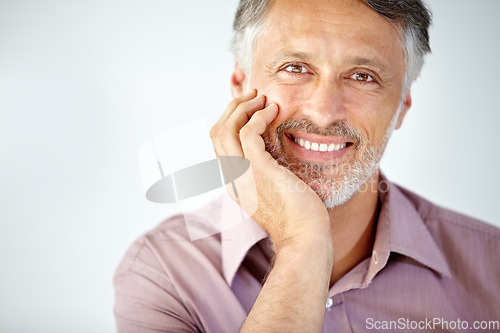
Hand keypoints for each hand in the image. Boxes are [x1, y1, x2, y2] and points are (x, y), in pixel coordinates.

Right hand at [210, 89, 330, 251]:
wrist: (304, 237)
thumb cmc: (298, 217)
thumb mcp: (276, 194)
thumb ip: (267, 176)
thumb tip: (275, 159)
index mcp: (235, 183)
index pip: (220, 145)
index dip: (232, 121)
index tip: (250, 109)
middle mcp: (232, 177)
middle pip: (216, 133)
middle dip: (233, 109)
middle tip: (253, 95)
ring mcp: (241, 173)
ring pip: (225, 129)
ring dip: (242, 107)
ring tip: (261, 97)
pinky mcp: (257, 169)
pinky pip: (248, 133)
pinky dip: (258, 116)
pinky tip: (274, 111)